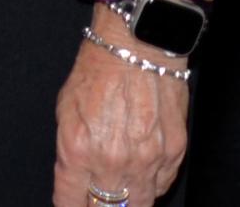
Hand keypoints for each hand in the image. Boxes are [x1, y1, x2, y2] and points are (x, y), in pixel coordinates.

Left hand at [53, 21, 189, 206]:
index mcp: (78, 151)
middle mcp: (113, 162)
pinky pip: (162, 185)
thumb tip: (77, 179)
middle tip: (96, 202)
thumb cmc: (96, 72)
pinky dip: (151, 186)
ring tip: (120, 196)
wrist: (137, 47)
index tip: (71, 205)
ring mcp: (147, 160)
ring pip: (139, 204)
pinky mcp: (174, 153)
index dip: (69, 206)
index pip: (71, 200)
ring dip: (128, 202)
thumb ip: (70, 151)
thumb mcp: (65, 111)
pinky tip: (142, 179)